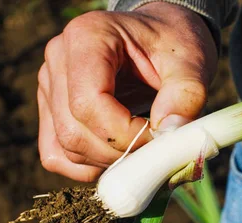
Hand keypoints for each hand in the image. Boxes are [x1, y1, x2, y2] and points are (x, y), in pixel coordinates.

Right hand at [37, 3, 216, 180]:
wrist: (161, 37)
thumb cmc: (174, 44)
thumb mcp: (192, 60)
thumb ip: (186, 93)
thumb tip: (170, 132)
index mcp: (87, 36)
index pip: (88, 103)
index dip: (124, 134)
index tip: (158, 138)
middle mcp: (58, 58)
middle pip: (73, 130)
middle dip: (118, 152)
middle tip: (155, 148)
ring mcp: (49, 85)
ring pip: (65, 146)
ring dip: (106, 162)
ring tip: (141, 148)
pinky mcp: (50, 109)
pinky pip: (57, 154)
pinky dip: (89, 166)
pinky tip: (119, 154)